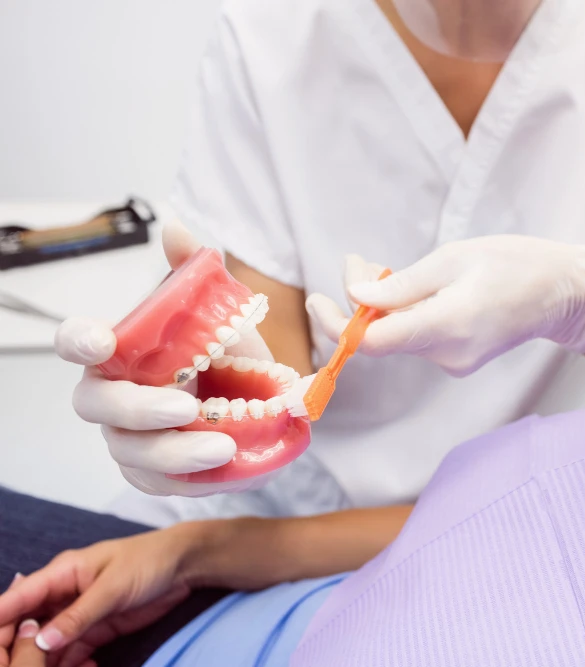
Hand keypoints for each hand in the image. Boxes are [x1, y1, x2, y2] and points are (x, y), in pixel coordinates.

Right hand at [0, 527, 199, 665]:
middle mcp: (63, 595)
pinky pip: (71, 651)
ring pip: (46, 644)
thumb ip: (79, 614)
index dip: (1, 622)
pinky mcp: (96, 629)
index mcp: (61, 573)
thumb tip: (42, 641)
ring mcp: (78, 614)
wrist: (184, 565)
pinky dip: (69, 664)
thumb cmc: (148, 560)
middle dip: (20, 649)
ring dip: (44, 661)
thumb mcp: (113, 586)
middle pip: (26, 626)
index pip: (18, 599)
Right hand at [55, 221, 273, 496]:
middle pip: (95, 405)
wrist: (259, 406)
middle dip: (138, 408)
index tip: (100, 342)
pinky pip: (154, 483)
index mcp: (120, 351)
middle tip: (186, 408)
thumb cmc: (225, 358)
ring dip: (174, 453)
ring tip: (223, 445)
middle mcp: (112, 394)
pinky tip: (219, 468)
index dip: (78, 341)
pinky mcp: (149, 473)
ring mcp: (126, 437)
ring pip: (128, 451)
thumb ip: (195, 273)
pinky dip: (186, 479)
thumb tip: (176, 230)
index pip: (77, 342)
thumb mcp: (222, 314)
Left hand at [305, 236, 584, 376]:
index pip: (373, 343)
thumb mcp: (455, 258)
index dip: (336, 326)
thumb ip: (402, 284)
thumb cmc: (516, 264)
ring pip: (398, 337)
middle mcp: (448, 353)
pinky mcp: (459, 360)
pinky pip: (417, 339)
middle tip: (359, 261)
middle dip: (358, 303)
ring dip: (381, 306)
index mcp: (447, 324)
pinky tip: (410, 289)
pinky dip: (404, 315)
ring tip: (384, 268)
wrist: (564, 293)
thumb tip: (355, 299)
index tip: (317, 299)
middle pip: (381, 338)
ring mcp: (454, 362)